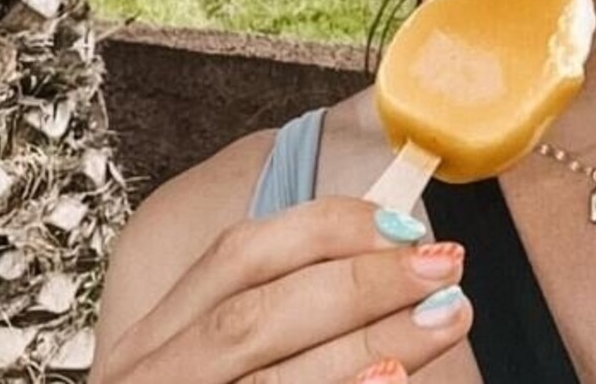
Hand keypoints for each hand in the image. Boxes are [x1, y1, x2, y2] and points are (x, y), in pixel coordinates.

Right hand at [93, 198, 471, 383]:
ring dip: (368, 342)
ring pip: (270, 381)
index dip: (327, 229)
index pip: (239, 253)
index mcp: (157, 339)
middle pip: (256, 315)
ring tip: (445, 317)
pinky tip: (392, 380)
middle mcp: (149, 382)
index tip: (407, 227)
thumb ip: (295, 314)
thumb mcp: (236, 360)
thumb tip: (397, 252)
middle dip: (359, 283)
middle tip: (444, 266)